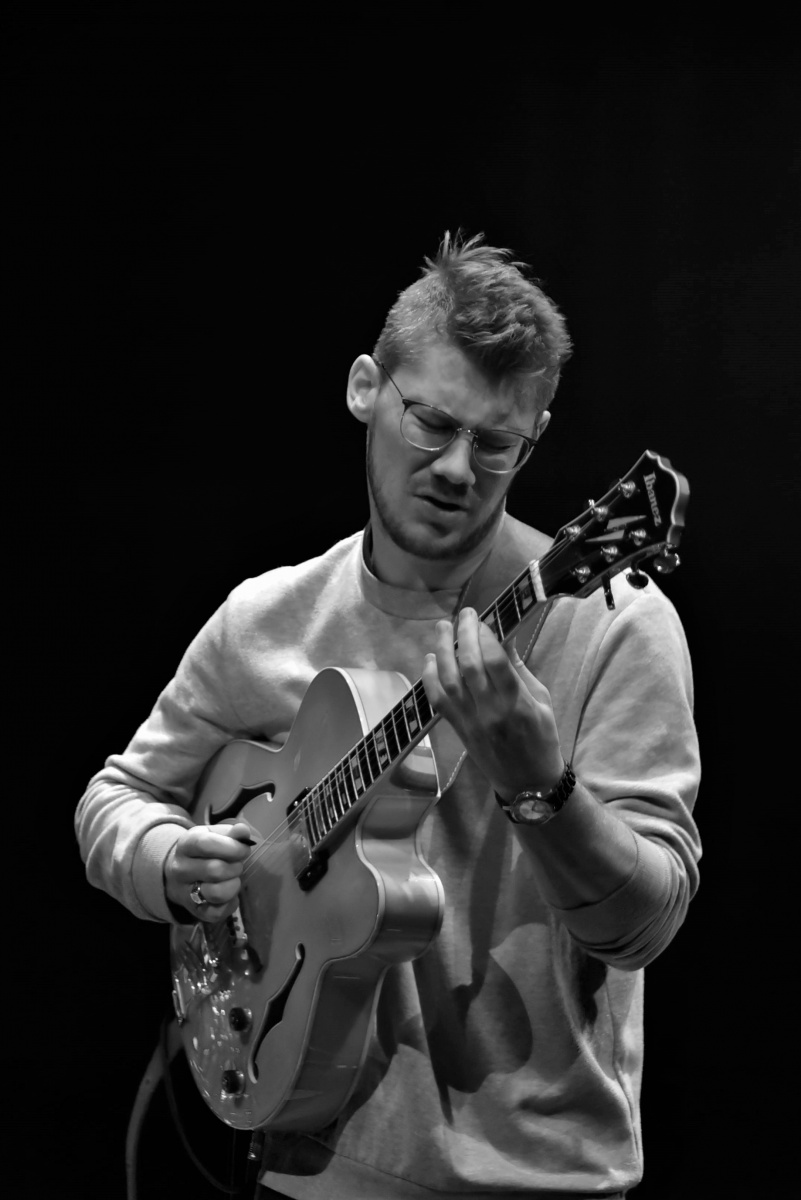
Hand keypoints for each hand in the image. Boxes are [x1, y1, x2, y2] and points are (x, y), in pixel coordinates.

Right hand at [164, 821, 252, 921]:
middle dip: (235, 867)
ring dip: (233, 885)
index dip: (231, 847)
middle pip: (214, 870)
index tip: (244, 849)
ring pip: (216, 893)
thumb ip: (231, 832)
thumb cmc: (203, 851)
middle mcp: (180, 869)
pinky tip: (230, 895)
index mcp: (186, 845)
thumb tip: (243, 831)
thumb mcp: (214, 835)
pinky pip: (216, 913)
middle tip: (238, 865)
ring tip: (233, 879)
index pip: (206, 844)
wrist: (178, 874)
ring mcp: (184, 892)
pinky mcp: (194, 911)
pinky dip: (230, 904)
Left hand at [422, 607, 563, 798]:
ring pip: (449, 680)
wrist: (527, 783)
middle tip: (464, 614)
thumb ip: (519, 670)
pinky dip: (430, 678)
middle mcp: (490, 711)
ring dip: (443, 651)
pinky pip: (438, 701)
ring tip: (443, 628)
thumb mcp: (541, 701)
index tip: (485, 619)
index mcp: (517, 704)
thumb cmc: (541, 738)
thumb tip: (504, 636)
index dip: (486, 636)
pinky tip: (430, 659)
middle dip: (465, 634)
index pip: (495, 662)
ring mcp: (470, 721)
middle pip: (470, 666)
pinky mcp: (458, 729)